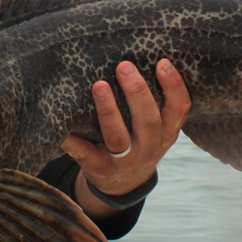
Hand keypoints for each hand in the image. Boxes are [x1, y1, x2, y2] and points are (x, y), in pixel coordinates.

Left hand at [60, 59, 189, 217]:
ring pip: (118, 138)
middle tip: (123, 66)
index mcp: (166, 133)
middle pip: (148, 121)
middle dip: (137, 92)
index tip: (162, 62)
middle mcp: (149, 148)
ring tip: (99, 86)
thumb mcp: (156, 129)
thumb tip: (138, 55)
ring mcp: (125, 162)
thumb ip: (154, 102)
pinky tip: (63, 125)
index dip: (173, 86)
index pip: (179, 109)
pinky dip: (72, 140)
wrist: (123, 185)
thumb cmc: (139, 142)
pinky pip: (84, 153)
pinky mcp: (99, 169)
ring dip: (109, 110)